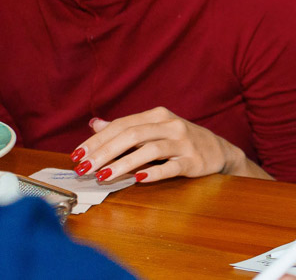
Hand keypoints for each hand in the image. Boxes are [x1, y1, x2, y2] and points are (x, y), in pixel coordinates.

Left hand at [71, 106, 269, 184]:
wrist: (218, 151)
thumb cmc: (180, 140)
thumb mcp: (154, 128)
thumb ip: (126, 127)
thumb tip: (95, 124)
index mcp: (157, 115)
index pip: (121, 125)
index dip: (97, 140)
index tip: (77, 156)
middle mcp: (170, 125)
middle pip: (133, 135)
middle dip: (105, 151)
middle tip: (84, 168)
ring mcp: (183, 142)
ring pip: (150, 150)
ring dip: (124, 163)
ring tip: (103, 176)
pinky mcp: (194, 161)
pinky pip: (171, 166)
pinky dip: (154, 172)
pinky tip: (138, 180)